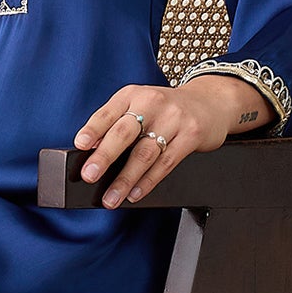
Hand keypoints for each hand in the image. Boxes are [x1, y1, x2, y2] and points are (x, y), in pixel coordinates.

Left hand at [72, 74, 274, 207]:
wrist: (210, 102)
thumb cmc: (166, 109)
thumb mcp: (139, 105)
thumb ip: (117, 123)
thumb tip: (91, 151)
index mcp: (132, 95)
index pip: (107, 113)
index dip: (93, 129)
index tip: (80, 145)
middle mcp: (151, 103)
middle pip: (124, 132)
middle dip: (104, 156)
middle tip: (89, 175)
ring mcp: (173, 119)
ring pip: (145, 153)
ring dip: (125, 179)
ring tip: (111, 197)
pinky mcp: (191, 135)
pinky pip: (166, 163)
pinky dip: (148, 181)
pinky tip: (135, 193)